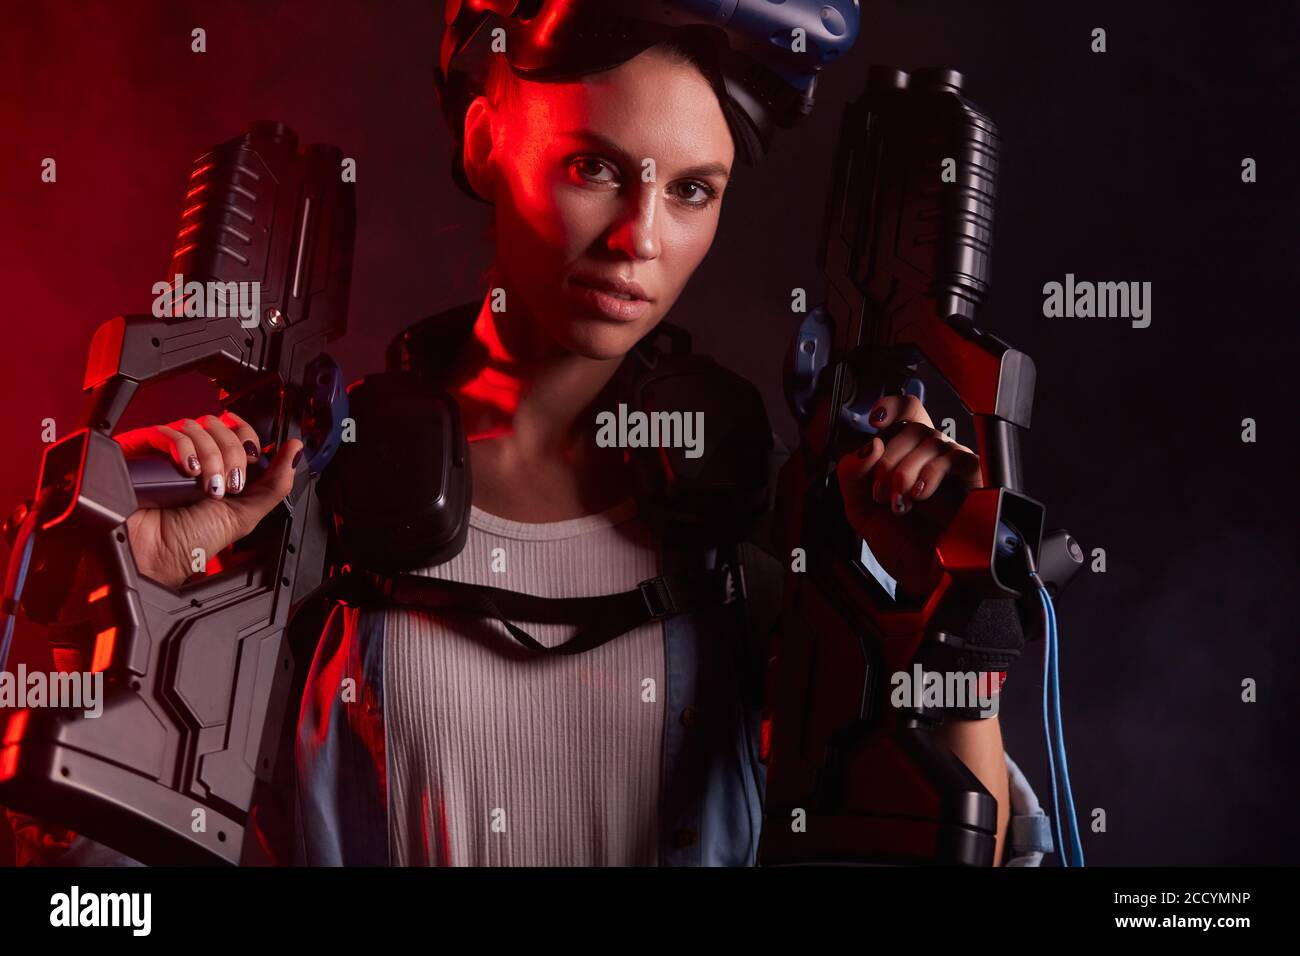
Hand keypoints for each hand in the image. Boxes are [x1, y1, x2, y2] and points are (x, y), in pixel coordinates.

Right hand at [115, 413, 301, 588]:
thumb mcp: (245, 513)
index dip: (247, 438)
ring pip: (196, 426)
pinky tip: (188, 471)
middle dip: (231, 454)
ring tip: (207, 486)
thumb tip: (296, 450)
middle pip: (220, 425)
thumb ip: (275, 483)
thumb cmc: (192, 541)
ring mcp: (168, 451)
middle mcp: (195, 454)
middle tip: (229, 484)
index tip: (252, 458)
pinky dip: (183, 448)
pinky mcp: (142, 450)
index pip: (238, 430)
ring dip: (211, 456)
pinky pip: (166, 432)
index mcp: (220, 466)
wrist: (156, 557)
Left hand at [835, 393, 981, 593]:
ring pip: (928, 439)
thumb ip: (852, 474)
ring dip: (903, 471)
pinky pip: (953, 457)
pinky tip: (919, 496)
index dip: (892, 407)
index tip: (874, 420)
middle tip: (881, 494)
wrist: (927, 579)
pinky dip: (929, 474)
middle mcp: (931, 455)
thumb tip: (869, 443)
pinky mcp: (973, 478)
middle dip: (886, 460)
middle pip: (911, 425)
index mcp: (905, 456)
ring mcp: (952, 465)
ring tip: (898, 504)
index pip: (906, 412)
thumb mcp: (861, 511)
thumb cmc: (903, 547)